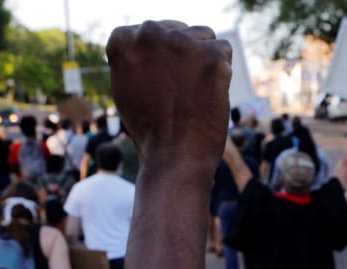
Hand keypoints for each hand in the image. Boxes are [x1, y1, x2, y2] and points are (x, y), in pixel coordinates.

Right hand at [106, 21, 231, 173]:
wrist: (173, 158)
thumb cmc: (150, 130)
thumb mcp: (126, 87)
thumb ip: (136, 58)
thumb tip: (148, 38)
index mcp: (122, 40)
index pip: (150, 33)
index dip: (159, 60)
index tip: (158, 84)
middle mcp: (148, 33)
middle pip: (176, 31)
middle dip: (181, 57)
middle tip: (176, 94)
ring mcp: (181, 42)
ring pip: (202, 37)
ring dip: (202, 61)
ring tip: (192, 95)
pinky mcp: (211, 54)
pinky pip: (223, 50)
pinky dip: (221, 72)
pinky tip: (207, 96)